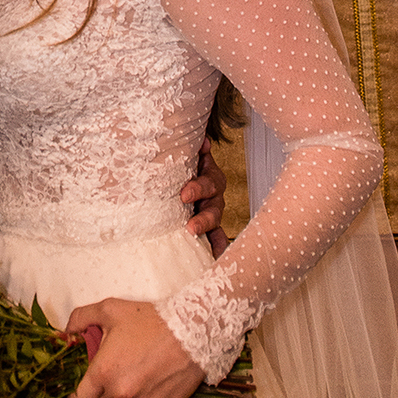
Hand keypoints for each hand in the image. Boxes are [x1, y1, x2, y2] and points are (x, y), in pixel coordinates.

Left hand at [66, 299, 203, 397]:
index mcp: (103, 374)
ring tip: (137, 371)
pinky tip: (153, 379)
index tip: (79, 392)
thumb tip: (66, 331)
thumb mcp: (110, 309)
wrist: (192, 332)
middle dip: (101, 394)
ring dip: (124, 396)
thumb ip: (81, 318)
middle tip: (112, 373)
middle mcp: (120, 395)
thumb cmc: (149, 320)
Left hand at [181, 135, 226, 257]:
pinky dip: (216, 246)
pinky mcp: (209, 225)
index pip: (208, 182)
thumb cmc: (182, 162)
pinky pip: (216, 237)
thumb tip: (204, 141)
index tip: (184, 196)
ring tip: (196, 241)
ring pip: (215, 223)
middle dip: (203, 218)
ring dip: (207, 232)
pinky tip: (214, 257)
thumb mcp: (185, 153)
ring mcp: (212, 210)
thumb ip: (192, 148)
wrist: (180, 168)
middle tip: (190, 226)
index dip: (198, 189)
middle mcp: (213, 194)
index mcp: (209, 175)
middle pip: (213, 207)